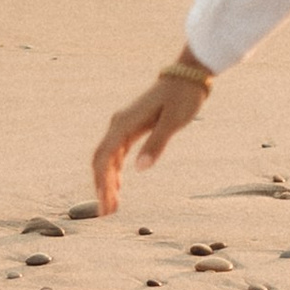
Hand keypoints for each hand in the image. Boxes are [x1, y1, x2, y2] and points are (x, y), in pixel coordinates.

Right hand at [92, 61, 210, 214]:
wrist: (188, 76)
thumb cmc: (182, 97)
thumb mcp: (173, 121)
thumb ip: (156, 144)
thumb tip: (140, 168)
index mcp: (124, 124)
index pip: (104, 159)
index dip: (101, 183)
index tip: (105, 205)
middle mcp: (119, 124)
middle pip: (102, 161)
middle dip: (102, 187)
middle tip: (107, 213)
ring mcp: (124, 125)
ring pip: (107, 158)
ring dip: (107, 181)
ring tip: (111, 205)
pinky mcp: (132, 127)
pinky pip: (116, 153)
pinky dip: (115, 171)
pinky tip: (118, 186)